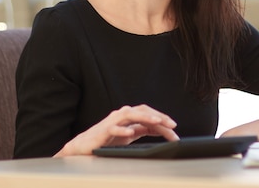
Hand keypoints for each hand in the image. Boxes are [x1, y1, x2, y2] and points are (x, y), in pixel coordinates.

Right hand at [54, 104, 178, 156]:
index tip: (174, 127)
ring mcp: (112, 122)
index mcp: (129, 116)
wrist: (84, 146)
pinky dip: (122, 130)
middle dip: (158, 117)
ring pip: (129, 115)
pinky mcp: (103, 131)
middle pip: (142, 111)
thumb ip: (143, 130)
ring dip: (145, 117)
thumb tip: (161, 129)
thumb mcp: (129, 134)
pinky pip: (113, 128)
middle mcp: (121, 115)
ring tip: (157, 122)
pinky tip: (130, 133)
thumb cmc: (107, 139)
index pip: (148, 113)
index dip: (162, 118)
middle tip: (171, 125)